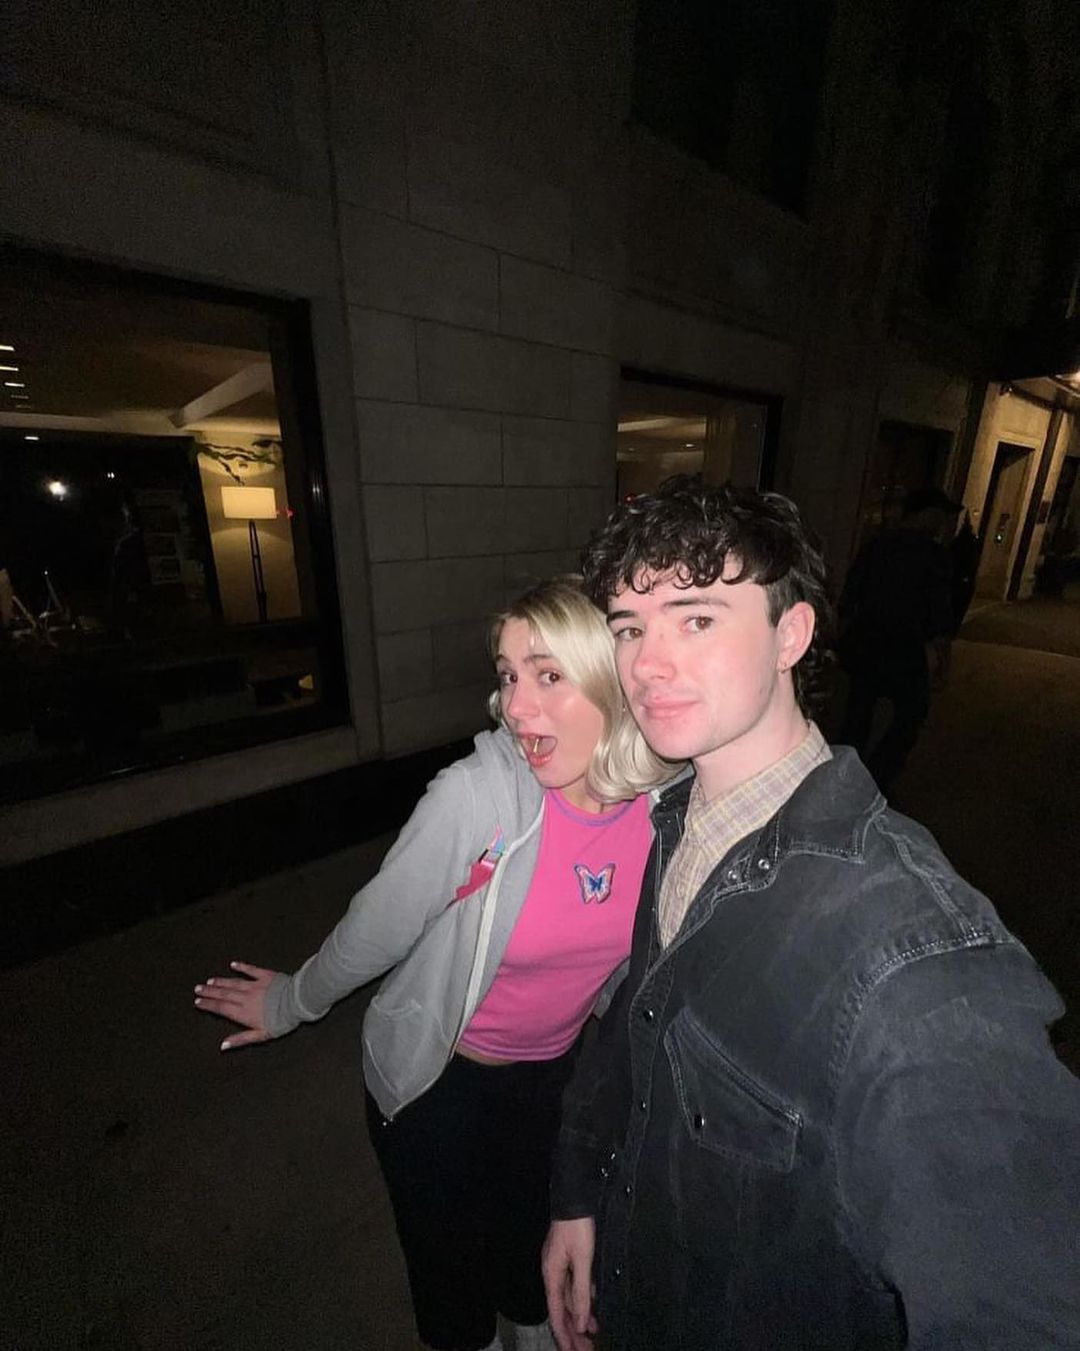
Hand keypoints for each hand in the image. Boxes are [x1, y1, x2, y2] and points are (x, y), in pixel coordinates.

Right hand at [194, 961, 277, 1050]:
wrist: (296, 1003)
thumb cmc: (280, 1021)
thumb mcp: (260, 1036)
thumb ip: (241, 1039)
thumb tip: (223, 1046)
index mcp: (243, 1012)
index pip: (221, 1008)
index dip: (208, 1004)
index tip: (198, 1002)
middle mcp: (246, 998)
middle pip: (224, 993)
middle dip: (209, 991)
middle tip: (198, 988)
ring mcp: (255, 985)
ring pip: (233, 982)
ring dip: (220, 981)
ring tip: (210, 981)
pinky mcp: (266, 976)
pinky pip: (251, 970)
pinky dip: (241, 967)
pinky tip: (233, 964)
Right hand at [542, 1217, 597, 1350]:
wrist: (573, 1199)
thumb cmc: (577, 1228)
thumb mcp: (582, 1261)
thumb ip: (581, 1292)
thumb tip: (580, 1323)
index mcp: (552, 1276)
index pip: (556, 1314)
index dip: (563, 1335)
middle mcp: (552, 1274)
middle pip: (561, 1310)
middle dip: (572, 1332)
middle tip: (586, 1350)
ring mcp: (559, 1267)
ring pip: (568, 1299)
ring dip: (578, 1317)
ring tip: (592, 1335)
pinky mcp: (567, 1260)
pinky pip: (573, 1287)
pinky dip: (582, 1300)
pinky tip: (592, 1308)